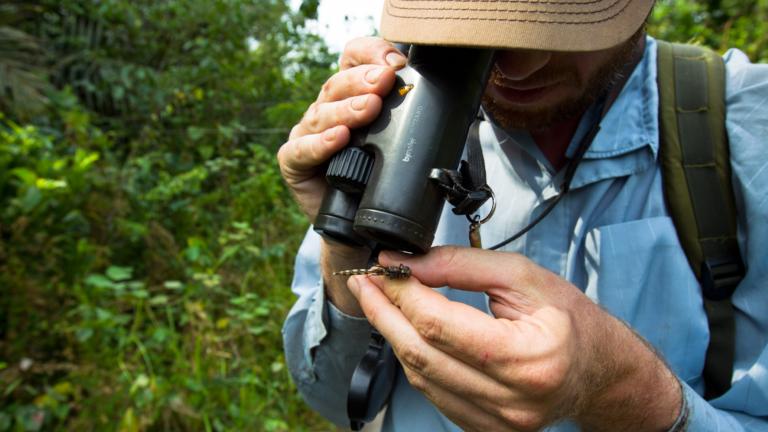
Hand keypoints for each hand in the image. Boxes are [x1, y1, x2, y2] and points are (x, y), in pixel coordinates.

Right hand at [277, 37, 405, 220]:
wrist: (358, 228)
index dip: (370, 53)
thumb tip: (445, 102)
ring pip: (323, 114)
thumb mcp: (397, 145)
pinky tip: (338, 138)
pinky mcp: (293, 161)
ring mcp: (307, 134)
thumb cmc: (378, 181)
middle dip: (363, 80)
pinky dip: (321, 144)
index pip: (353, 59)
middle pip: (338, 83)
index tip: (395, 62)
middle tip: (385, 81)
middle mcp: (326, 109)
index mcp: (350, 96)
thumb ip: (410, 119)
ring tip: (369, 108)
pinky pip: (302, 149)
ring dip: (348, 109)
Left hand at [347, 246, 681, 430]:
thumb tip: (406, 263)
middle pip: (421, 354)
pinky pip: (433, 394)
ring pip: (421, 377)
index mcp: (527, 357)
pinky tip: (406, 333)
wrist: (597, 368)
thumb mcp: (521, 275)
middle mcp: (512, 399)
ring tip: (379, 302)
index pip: (439, 324)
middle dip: (384, 313)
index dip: (401, 293)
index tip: (382, 267)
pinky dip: (414, 360)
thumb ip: (460, 266)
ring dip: (393, 336)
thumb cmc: (567, 319)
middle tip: (364, 283)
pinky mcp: (486, 429)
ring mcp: (498, 422)